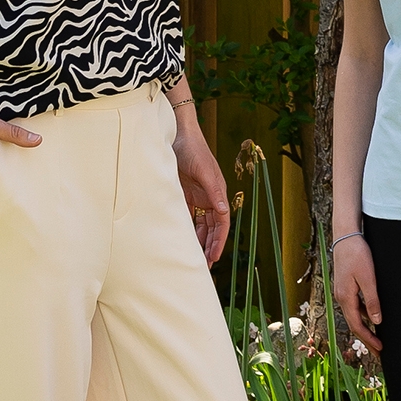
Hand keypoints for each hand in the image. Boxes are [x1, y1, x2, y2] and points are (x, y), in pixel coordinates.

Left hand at [172, 110, 230, 260]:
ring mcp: (196, 196)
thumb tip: (223, 212)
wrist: (176, 134)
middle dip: (209, 246)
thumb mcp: (205, 172)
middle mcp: (209, 197)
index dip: (219, 240)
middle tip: (205, 266)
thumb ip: (214, 192)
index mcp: (217, 193)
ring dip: (198, 240)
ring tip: (193, 257)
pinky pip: (186, 216)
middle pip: (211, 227)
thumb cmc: (193, 149)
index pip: (221, 222)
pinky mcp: (182, 194)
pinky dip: (185, 229)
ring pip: (199, 224)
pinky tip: (181, 240)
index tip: (214, 257)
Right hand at [333, 231, 381, 366]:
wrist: (346, 236)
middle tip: (378, 351)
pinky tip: (371, 317)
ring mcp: (342, 292)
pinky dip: (362, 316)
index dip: (368, 339)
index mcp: (345, 298)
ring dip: (364, 328)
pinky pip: (354, 307)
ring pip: (354, 316)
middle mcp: (341, 298)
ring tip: (376, 338)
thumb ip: (372, 300)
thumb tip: (376, 321)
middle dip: (366, 339)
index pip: (357, 326)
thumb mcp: (368, 278)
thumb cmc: (357, 254)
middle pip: (354, 324)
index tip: (380, 350)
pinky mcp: (345, 286)